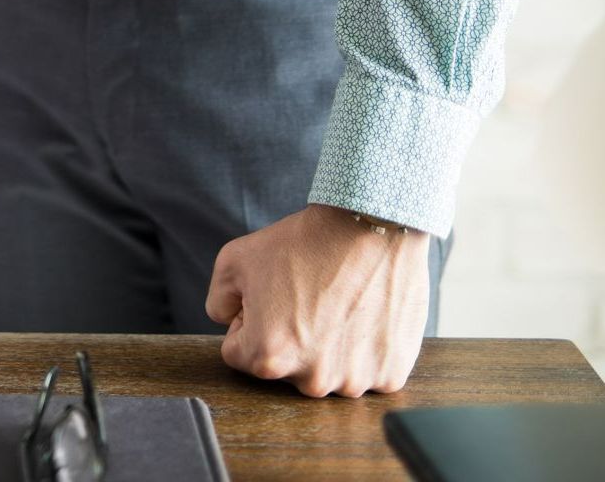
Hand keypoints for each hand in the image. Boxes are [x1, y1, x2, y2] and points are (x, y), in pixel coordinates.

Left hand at [205, 202, 430, 397]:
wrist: (371, 228)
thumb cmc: (304, 243)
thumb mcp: (233, 261)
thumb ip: (218, 302)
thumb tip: (229, 323)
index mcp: (268, 357)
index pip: (238, 352)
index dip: (248, 319)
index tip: (270, 296)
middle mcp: (313, 380)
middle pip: (283, 365)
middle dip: (286, 336)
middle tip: (305, 297)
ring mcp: (355, 381)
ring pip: (325, 369)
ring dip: (326, 345)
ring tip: (336, 302)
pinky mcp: (390, 374)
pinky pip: (365, 370)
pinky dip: (362, 348)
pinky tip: (362, 314)